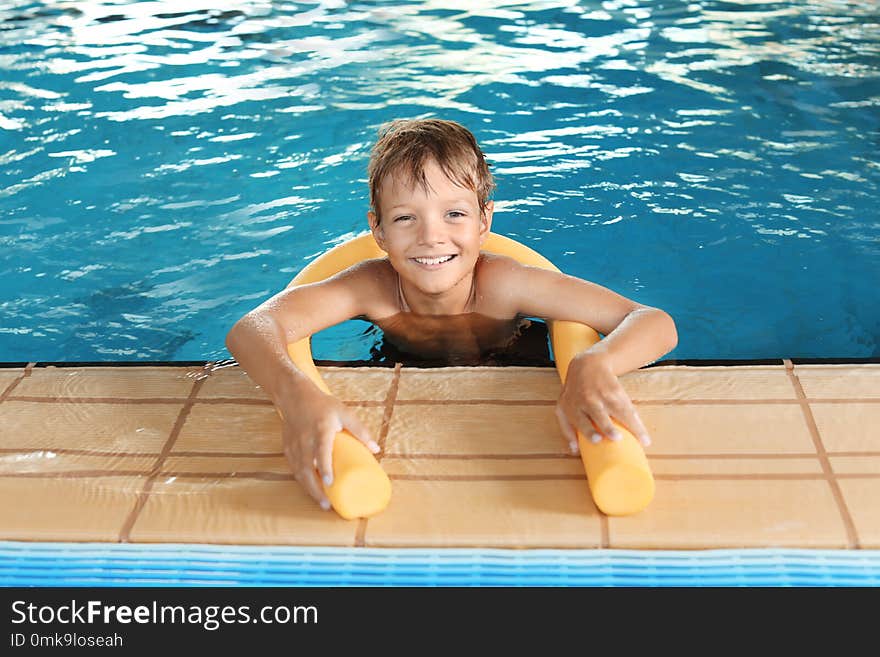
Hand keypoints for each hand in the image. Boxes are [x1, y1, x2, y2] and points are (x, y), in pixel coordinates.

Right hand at [278, 386, 379, 510]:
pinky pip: (293, 468)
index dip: (325, 467)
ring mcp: (294, 445)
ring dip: (308, 489)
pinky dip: (301, 480)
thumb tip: (376, 449)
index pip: (321, 451)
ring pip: (299, 472)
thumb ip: (360, 430)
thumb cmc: (322, 405)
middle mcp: (305, 440)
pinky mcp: (287, 448)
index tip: (329, 483)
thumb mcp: (344, 413)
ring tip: (321, 502)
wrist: (294, 396)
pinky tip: (310, 489)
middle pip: (307, 469)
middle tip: (327, 505)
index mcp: (321, 430)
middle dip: (315, 489)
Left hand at [555, 352, 650, 453]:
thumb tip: (574, 451)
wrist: (587, 366)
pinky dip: (637, 420)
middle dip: (608, 426)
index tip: (598, 439)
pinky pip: (629, 407)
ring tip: (643, 440)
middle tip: (617, 438)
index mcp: (574, 408)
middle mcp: (589, 401)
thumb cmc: (574, 393)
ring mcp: (604, 395)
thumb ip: (567, 430)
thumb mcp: (563, 409)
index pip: (581, 421)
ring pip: (620, 411)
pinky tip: (643, 432)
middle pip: (599, 415)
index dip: (589, 431)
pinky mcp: (617, 391)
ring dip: (632, 425)